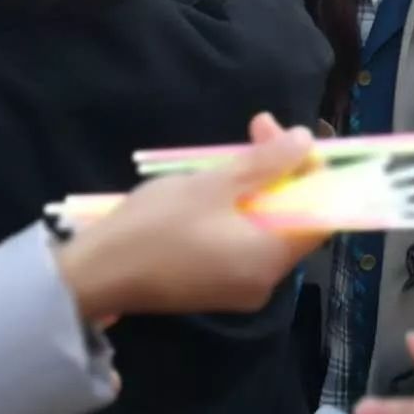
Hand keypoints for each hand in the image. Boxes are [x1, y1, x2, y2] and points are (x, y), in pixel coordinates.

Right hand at [56, 114, 326, 320]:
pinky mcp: (216, 284)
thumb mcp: (213, 185)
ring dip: (259, 183)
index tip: (293, 139)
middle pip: (294, 217)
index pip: (322, 216)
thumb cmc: (154, 228)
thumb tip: (308, 141)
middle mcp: (265, 280)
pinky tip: (220, 181)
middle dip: (282, 168)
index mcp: (270, 260)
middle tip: (257, 126)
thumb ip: (267, 163)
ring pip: (268, 225)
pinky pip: (245, 240)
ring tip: (232, 149)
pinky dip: (241, 208)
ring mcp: (240, 286)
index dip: (316, 174)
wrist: (91, 276)